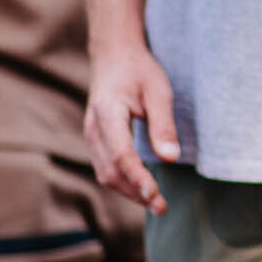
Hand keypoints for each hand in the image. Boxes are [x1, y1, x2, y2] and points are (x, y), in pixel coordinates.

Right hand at [85, 44, 180, 213]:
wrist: (114, 54)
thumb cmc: (139, 70)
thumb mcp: (158, 91)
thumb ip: (163, 124)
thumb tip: (170, 159)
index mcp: (107, 113)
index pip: (121, 154)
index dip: (137, 177)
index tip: (155, 196)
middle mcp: (93, 128)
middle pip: (110, 170)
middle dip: (136, 192)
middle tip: (162, 207)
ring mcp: (91, 134)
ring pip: (105, 173)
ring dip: (129, 191)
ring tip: (155, 203)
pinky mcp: (96, 139)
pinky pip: (105, 167)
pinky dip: (122, 181)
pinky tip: (141, 188)